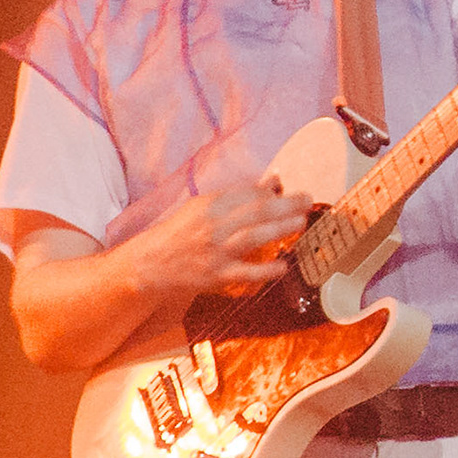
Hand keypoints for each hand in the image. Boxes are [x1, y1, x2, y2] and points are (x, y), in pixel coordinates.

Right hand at [124, 174, 314, 295]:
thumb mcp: (202, 208)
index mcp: (208, 205)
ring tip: (301, 222)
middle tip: (306, 200)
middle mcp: (212, 226)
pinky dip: (265, 270)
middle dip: (284, 204)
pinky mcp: (217, 275)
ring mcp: (216, 251)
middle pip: (254, 212)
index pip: (245, 194)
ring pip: (252, 237)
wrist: (150, 264)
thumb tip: (272, 183)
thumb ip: (237, 197)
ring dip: (279, 228)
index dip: (270, 191)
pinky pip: (245, 273)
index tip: (290, 190)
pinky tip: (283, 266)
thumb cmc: (180, 233)